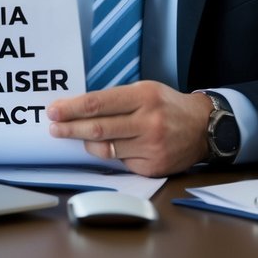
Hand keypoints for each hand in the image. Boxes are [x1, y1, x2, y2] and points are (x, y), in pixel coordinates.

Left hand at [46, 82, 212, 176]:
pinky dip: (109, 154)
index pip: (98, 103)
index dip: (72, 108)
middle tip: (53, 127)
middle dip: (70, 128)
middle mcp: (148, 122)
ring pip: (105, 149)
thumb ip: (116, 99)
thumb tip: (79, 108)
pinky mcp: (152, 167)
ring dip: (85, 143)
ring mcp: (151, 147)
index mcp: (144, 97)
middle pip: (98, 128)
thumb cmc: (168, 106)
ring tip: (75, 136)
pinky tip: (106, 147)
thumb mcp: (145, 90)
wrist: (203, 128)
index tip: (54, 110)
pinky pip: (120, 162)